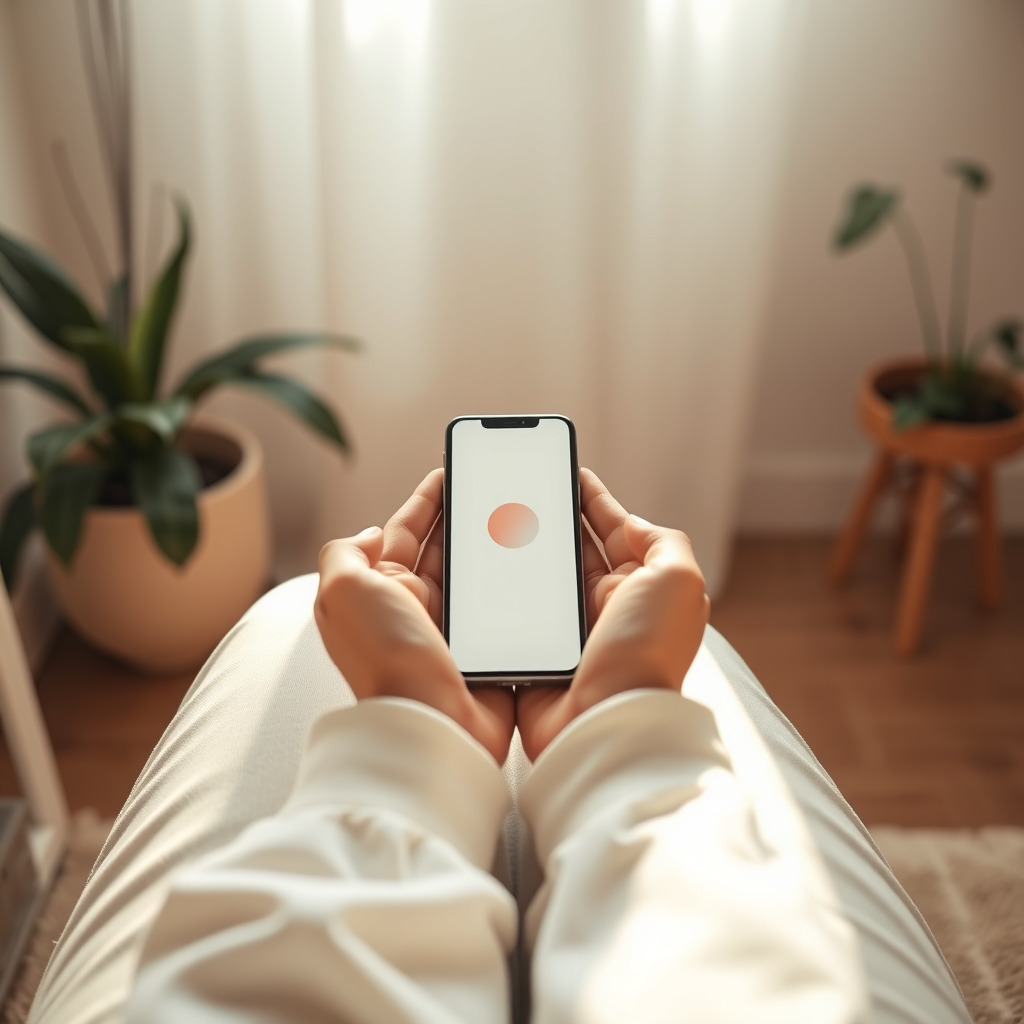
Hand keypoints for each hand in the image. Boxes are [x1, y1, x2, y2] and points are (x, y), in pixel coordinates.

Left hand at [315, 469, 514, 763]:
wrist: (429, 723)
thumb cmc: (385, 658)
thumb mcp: (341, 590)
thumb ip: (344, 551)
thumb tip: (369, 534)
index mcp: (377, 590)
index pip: (404, 531)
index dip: (427, 500)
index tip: (451, 471)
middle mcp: (411, 609)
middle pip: (443, 549)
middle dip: (465, 516)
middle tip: (493, 487)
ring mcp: (448, 631)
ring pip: (473, 576)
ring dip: (491, 549)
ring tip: (518, 518)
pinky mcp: (480, 652)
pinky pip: (499, 609)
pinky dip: (514, 588)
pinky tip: (531, 568)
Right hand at [516, 468, 708, 760]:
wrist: (607, 719)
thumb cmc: (646, 651)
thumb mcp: (679, 580)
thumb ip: (662, 541)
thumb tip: (631, 523)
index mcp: (639, 588)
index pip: (613, 531)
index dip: (591, 500)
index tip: (567, 472)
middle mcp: (606, 609)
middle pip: (574, 551)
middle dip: (552, 519)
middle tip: (524, 490)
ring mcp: (570, 634)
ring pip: (543, 580)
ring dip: (523, 553)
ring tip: (497, 521)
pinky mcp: (538, 657)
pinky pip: (516, 616)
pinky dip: (501, 595)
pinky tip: (483, 572)